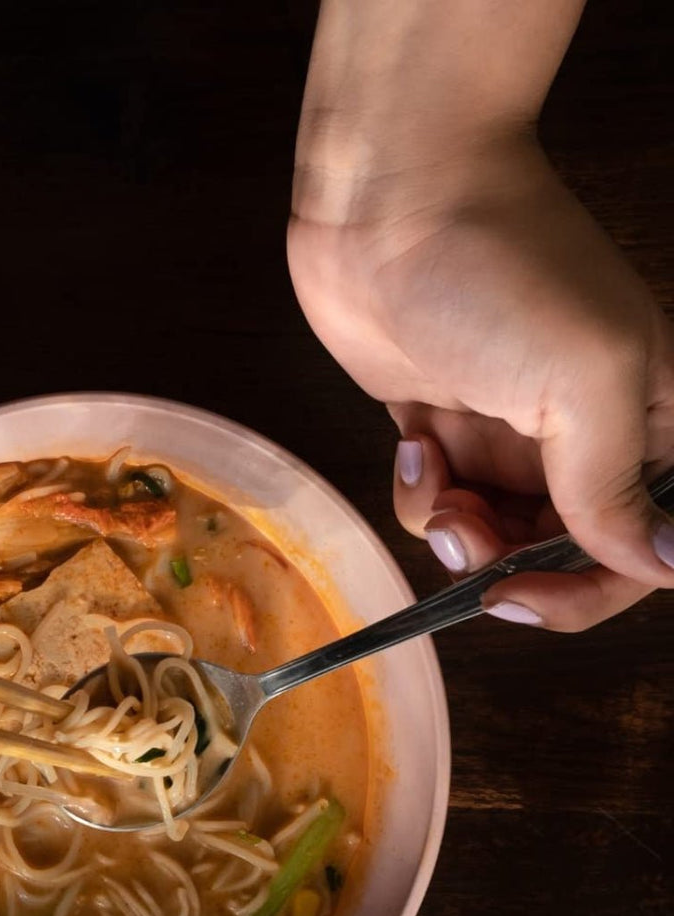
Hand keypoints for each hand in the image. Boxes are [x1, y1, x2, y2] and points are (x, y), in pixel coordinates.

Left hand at [288, 135, 673, 629]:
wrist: (390, 198)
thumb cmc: (502, 269)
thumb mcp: (583, 382)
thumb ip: (616, 484)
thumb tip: (664, 566)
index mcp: (648, 420)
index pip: (643, 544)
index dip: (590, 588)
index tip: (524, 595)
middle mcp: (584, 436)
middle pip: (562, 552)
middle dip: (510, 564)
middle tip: (466, 538)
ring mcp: (510, 432)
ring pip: (493, 534)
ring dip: (457, 533)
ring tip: (436, 482)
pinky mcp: (444, 424)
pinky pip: (439, 500)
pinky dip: (421, 491)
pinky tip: (411, 442)